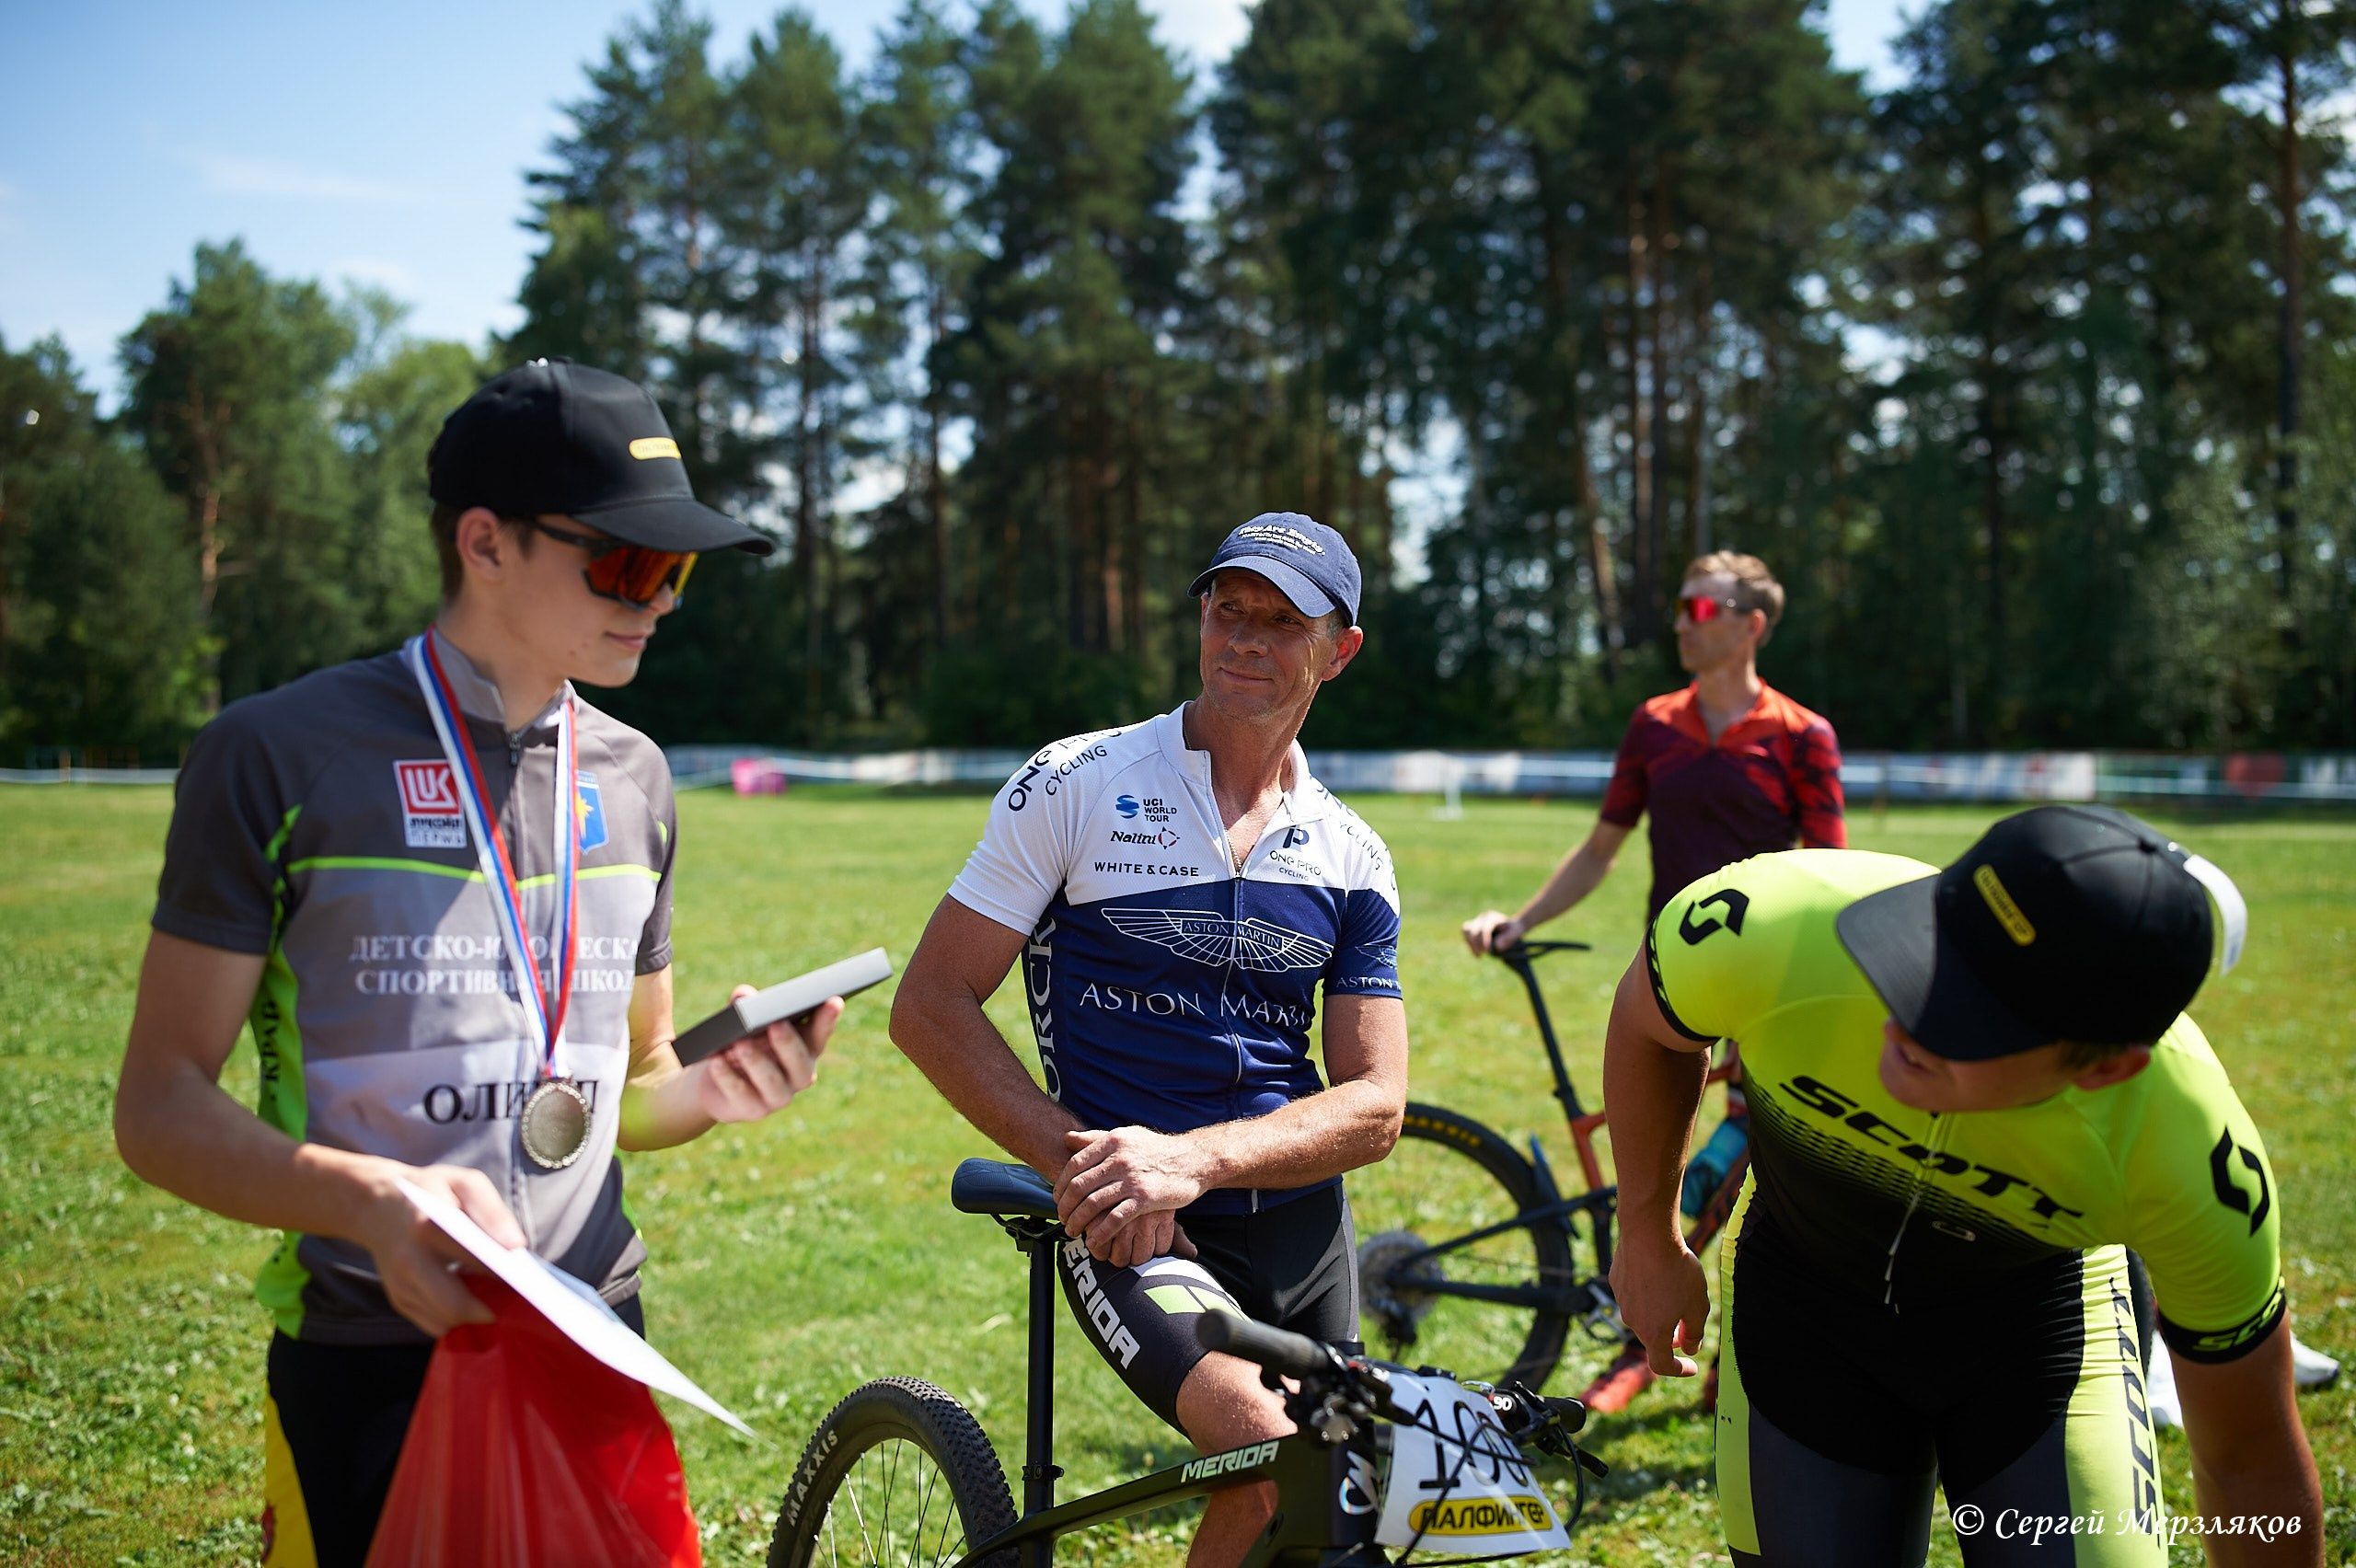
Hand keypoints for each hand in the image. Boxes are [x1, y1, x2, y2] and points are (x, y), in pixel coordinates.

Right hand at [353, 1161, 524, 1337]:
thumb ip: (492, 1212)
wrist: (378, 1205)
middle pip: (455, 1306)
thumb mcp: (465, 1183)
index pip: (473, 1260)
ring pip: (446, 1321)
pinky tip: (466, 1293)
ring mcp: (399, 1285)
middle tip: (511, 1296)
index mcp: (427, 1226)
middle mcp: (408, 1261)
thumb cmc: (433, 1191)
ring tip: (490, 1291)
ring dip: (472, 1314)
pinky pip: (435, 1324)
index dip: (504, 1273)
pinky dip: (456, 1315)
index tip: (526, 1280)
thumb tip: (516, 1245)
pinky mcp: (398, 1300)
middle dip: (489, 1308)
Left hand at [695, 988, 840, 1123]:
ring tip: (740, 1043)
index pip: (820, 1034)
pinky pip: (741, 1094)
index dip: (828, 1019)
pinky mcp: (753, 1110)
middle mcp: (799, 1075)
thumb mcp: (742, 1020)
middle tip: (776, 1023)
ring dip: (756, 1061)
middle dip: (788, 1043)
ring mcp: (778, 1096)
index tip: (833, 1000)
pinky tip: (717, 1060)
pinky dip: (728, 1076)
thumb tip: (743, 996)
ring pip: (771, 1081)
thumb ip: (744, 1004)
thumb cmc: (741, 1040)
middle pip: (799, 1062)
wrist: (715, 1078)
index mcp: (806, 1048)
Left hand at [1056, 1127, 1208, 1262]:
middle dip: (1065, 1206)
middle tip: (1062, 1218)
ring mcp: (1132, 1179)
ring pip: (1093, 1204)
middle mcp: (1120, 1158)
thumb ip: (1096, 1137)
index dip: (1061, 1184)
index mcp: (1113, 1141)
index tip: (1056, 1198)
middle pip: (1080, 1186)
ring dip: (1078, 1221)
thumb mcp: (1127, 1136)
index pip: (1075, 1164)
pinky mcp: (1145, 1199)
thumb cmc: (1157, 1149)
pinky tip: (1094, 1241)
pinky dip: (1100, 1232)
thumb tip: (1066, 1138)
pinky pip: (1115, 1219)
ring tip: (1072, 1231)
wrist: (1193, 1160)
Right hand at [1461, 910, 1523, 956]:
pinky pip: (1465, 932)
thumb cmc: (1513, 931)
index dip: (1484, 940)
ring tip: (1477, 955)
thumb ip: (1508, 938)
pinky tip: (1476, 952)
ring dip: (1470, 943)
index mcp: (1493, 917)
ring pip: (1466, 929)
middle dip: (1476, 943)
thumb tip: (1496, 946)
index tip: (1487, 952)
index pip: (1485, 928)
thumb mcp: (1515, 933)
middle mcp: (1483, 917)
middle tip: (1481, 954)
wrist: (1510, 927)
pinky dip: (1468, 943)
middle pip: (1473, 929)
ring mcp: (1476, 920)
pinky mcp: (1472, 926)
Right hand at [1606, 1232, 1710, 1376]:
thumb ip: (1695, 1332)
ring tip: (1676, 1290)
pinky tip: (1659, 1273)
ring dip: (1659, 1314)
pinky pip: (1634, 1296)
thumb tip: (1690, 1348)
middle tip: (1688, 1325)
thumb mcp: (1697, 1304)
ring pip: (1643, 1316)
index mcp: (1654, 1332)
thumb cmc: (1676, 1269)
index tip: (1691, 1366)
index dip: (1678, 1370)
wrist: (1648, 1233)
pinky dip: (1648, 1295)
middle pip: (1653, 1339)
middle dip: (1672, 1338)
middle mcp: (1633, 1321)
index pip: (1662, 1365)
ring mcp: (1621, 1300)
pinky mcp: (1616, 1282)